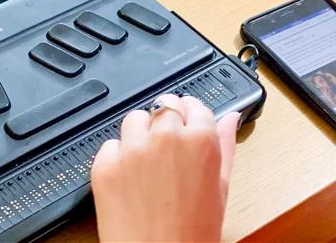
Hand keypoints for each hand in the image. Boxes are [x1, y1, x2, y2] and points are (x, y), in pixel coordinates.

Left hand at [91, 94, 240, 241]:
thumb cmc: (192, 234)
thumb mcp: (220, 189)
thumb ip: (225, 145)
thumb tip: (230, 119)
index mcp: (200, 140)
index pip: (195, 105)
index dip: (191, 115)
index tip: (187, 122)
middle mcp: (166, 137)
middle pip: (164, 105)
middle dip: (167, 120)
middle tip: (168, 145)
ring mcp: (132, 149)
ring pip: (135, 119)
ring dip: (141, 133)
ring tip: (148, 162)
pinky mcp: (105, 164)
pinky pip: (110, 145)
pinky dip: (118, 156)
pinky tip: (130, 179)